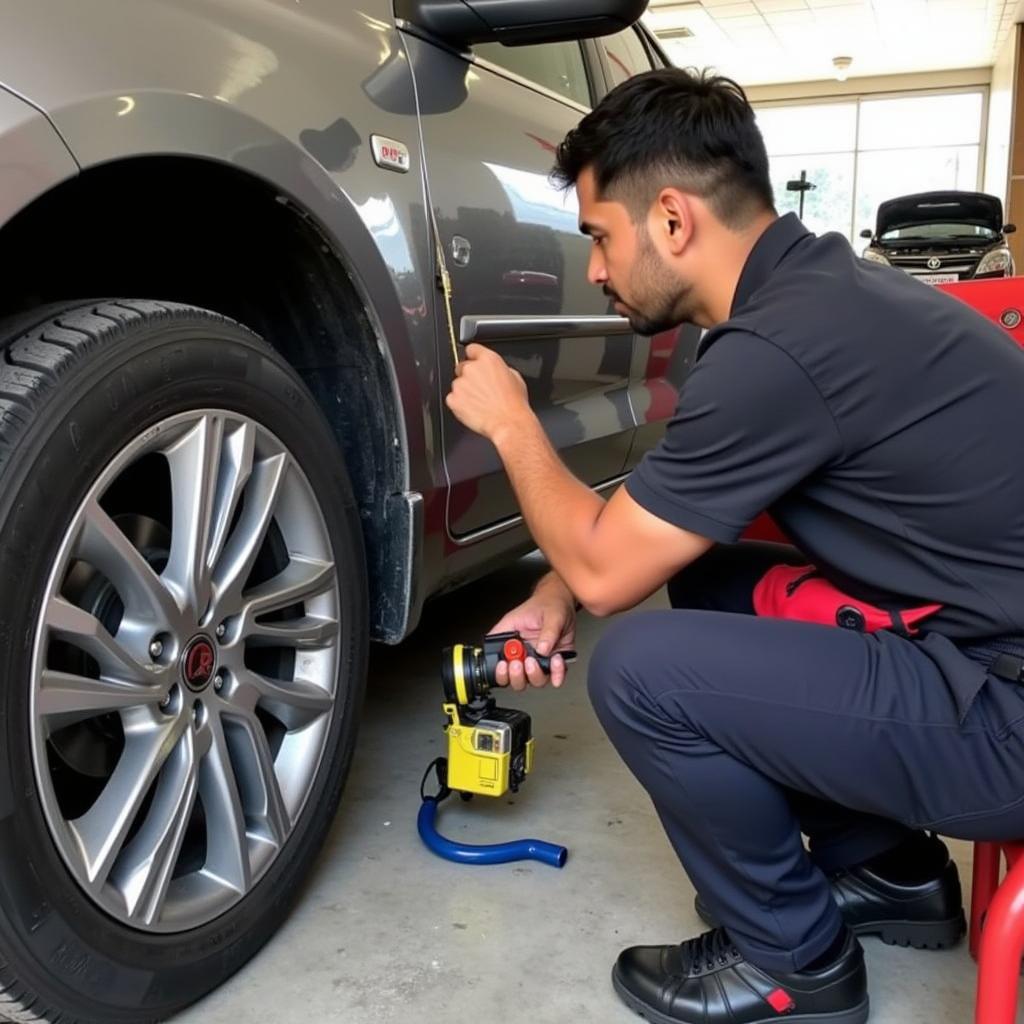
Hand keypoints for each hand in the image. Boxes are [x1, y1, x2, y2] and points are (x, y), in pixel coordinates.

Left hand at [445, 343, 531, 441]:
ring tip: (479, 402)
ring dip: (465, 391)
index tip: (474, 361)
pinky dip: (459, 404)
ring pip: (457, 384)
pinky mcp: (453, 399)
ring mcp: (460, 384)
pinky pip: (452, 399)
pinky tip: (473, 409)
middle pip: (462, 366)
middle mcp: (472, 369)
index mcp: (488, 360)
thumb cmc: (514, 404)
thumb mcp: (515, 377)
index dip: (473, 356)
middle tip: (480, 389)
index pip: (472, 349)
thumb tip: (496, 371)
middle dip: (469, 376)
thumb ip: (500, 369)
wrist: (508, 423)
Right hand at [489, 575, 576, 690]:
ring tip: (546, 660)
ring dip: (537, 675)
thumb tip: (543, 649)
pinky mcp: (551, 662)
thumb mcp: (549, 613)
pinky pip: (553, 676)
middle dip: (517, 676)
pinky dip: (557, 674)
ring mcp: (536, 659)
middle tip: (524, 664)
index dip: (498, 669)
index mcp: (510, 637)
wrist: (564, 604)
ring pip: (531, 680)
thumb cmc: (549, 604)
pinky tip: (558, 662)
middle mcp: (521, 652)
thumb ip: (547, 631)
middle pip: (512, 677)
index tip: (505, 664)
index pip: (495, 659)